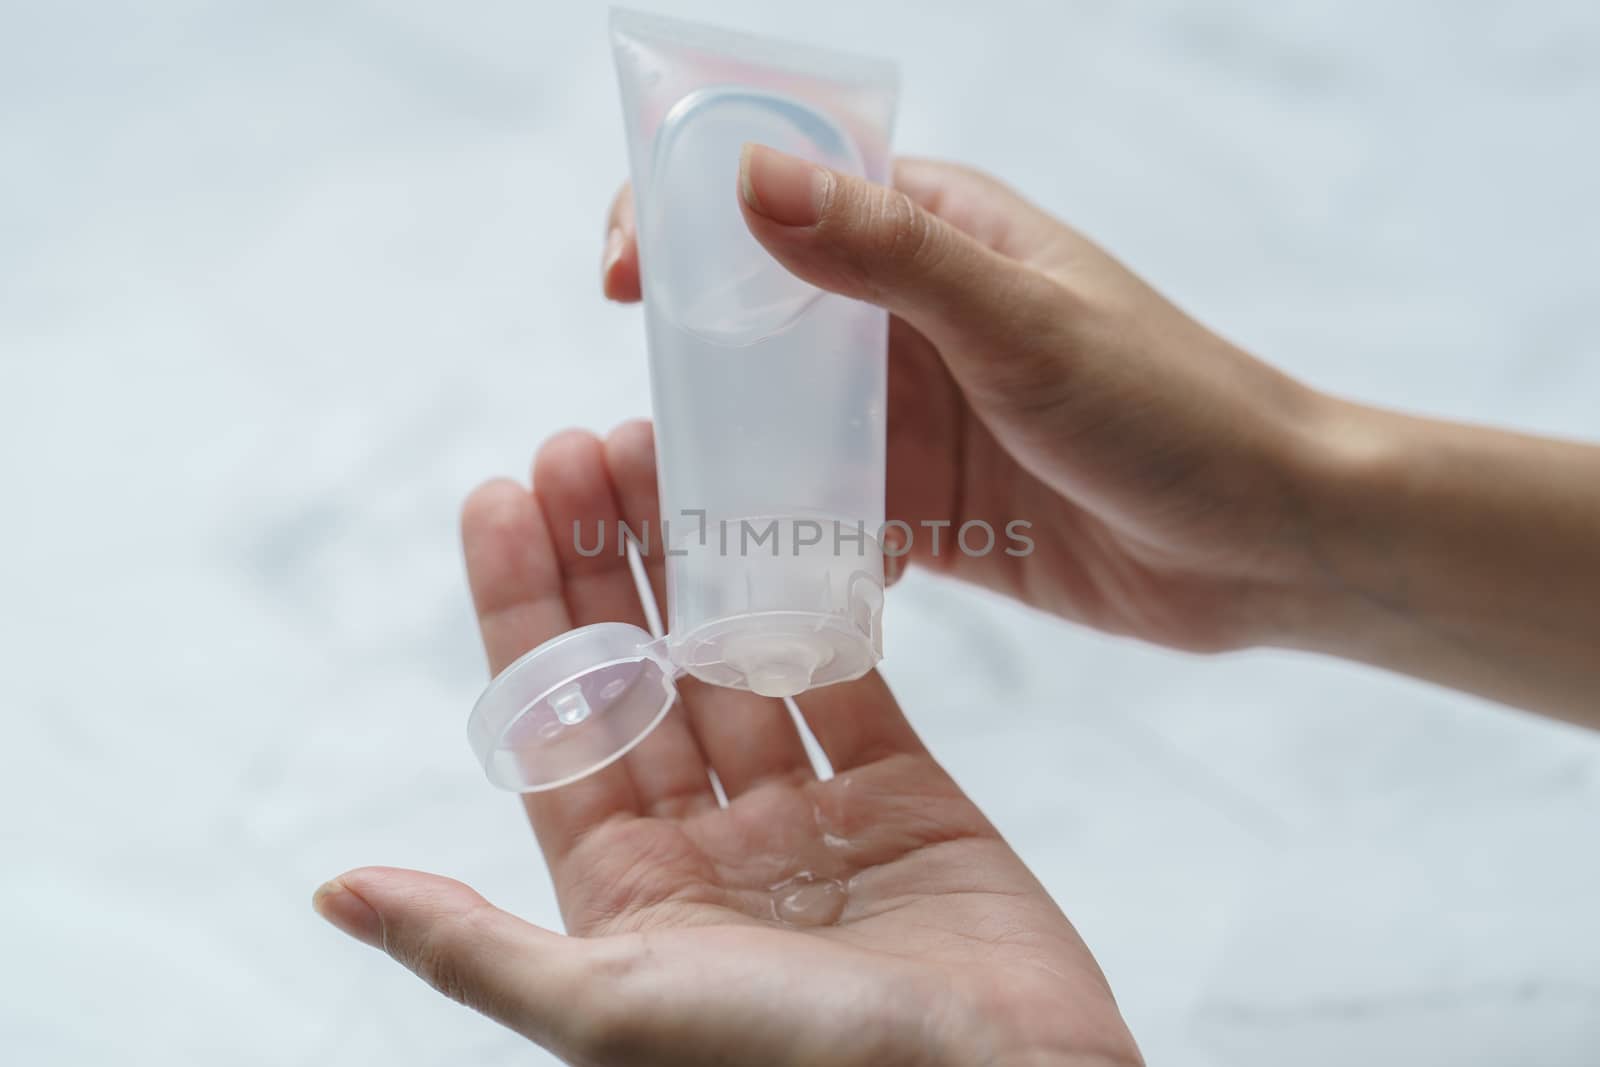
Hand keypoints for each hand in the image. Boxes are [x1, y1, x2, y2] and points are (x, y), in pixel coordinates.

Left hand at [314, 427, 1142, 1065]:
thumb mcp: (611, 1008)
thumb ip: (473, 942)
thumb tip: (336, 890)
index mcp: (629, 896)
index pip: (556, 721)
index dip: (523, 607)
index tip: (499, 496)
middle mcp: (712, 849)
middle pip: (642, 674)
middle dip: (605, 560)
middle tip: (578, 446)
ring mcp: (812, 819)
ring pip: (739, 662)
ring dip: (701, 561)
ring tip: (666, 450)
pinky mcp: (908, 798)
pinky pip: (852, 680)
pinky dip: (820, 602)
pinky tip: (787, 520)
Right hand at [603, 145, 1328, 653]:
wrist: (1268, 543)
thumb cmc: (1170, 406)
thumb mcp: (1021, 321)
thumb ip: (887, 252)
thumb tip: (746, 176)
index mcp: (938, 234)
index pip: (788, 193)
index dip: (690, 218)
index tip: (624, 278)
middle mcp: (915, 319)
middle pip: (765, 319)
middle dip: (691, 359)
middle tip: (632, 423)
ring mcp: (918, 418)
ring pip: (786, 424)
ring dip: (727, 458)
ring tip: (664, 509)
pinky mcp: (929, 508)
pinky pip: (829, 513)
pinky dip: (788, 534)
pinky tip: (756, 571)